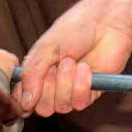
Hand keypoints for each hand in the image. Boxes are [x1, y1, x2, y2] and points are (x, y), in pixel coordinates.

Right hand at [16, 0, 131, 116]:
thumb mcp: (45, 48)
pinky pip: (81, 103)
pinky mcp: (92, 92)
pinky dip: (82, 86)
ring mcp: (73, 90)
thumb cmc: (75, 28)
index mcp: (38, 73)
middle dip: (49, 88)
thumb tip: (25, 104)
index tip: (33, 83)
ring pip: (62, 107)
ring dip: (66, 84)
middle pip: (43, 108)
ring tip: (73, 62)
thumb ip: (32, 75)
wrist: (106, 23)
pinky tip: (86, 69)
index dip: (26, 98)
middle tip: (57, 65)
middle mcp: (54, 84)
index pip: (24, 100)